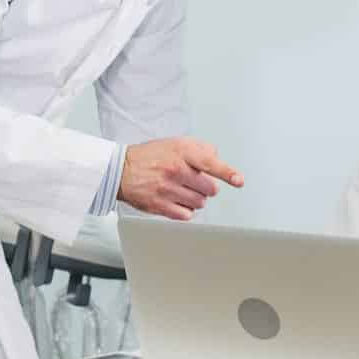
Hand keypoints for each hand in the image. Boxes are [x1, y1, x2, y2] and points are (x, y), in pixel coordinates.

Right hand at [118, 137, 243, 220]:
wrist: (121, 170)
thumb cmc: (149, 157)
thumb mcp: (174, 143)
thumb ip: (199, 149)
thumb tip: (217, 159)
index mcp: (181, 151)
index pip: (210, 163)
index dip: (227, 172)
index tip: (238, 180)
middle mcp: (175, 169)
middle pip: (210, 188)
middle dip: (206, 187)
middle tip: (193, 182)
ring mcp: (167, 188)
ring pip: (199, 203)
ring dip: (195, 199)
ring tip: (181, 190)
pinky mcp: (160, 205)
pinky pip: (186, 215)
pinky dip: (184, 210)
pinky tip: (175, 200)